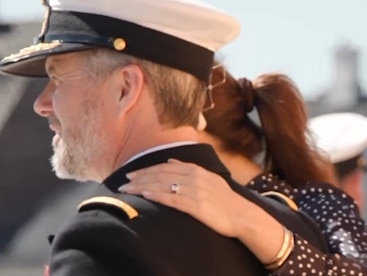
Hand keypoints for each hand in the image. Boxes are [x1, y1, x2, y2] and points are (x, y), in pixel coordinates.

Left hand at [119, 159, 250, 237]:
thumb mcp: (208, 176)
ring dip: (142, 187)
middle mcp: (193, 177)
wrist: (241, 214)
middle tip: (123, 182)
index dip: (146, 170)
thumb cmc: (224, 197)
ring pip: (162, 185)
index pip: (164, 167)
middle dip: (139, 178)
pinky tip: (145, 195)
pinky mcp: (195, 206)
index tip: (131, 173)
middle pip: (160, 175)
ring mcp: (194, 191)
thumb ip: (188, 167)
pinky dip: (157, 196)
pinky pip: (172, 199)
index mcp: (195, 169)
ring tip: (127, 190)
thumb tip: (170, 160)